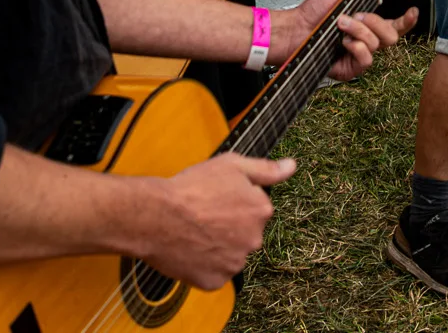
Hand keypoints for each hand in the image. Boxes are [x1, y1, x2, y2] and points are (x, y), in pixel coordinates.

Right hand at [135, 153, 293, 288]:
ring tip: (194, 232)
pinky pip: (214, 274)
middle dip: (229, 226)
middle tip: (203, 215)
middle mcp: (254, 240)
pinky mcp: (215, 282)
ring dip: (218, 246)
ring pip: (230, 255)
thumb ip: (265, 169)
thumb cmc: (191, 188)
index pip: (255, 208)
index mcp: (261, 211)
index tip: (215, 198)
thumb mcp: (231, 165)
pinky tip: (190, 249)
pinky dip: (204, 265)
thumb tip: (291, 165)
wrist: (155, 217)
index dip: (234, 201)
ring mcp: (234, 264)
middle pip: (245, 234)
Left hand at [273, 0, 418, 78]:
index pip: (396, 24)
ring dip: (358, 31)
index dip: (407, 20)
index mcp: (368, 21)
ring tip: (341, 25)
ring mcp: (359, 54)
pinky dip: (356, 47)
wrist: (296, 29)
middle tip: (356, 14)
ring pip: (377, 45)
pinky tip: (343, 42)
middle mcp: (366, 38)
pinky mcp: (351, 68)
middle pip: (391, 35)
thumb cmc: (314, 9)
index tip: (412, 11)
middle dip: (375, 22)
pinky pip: (367, 59)